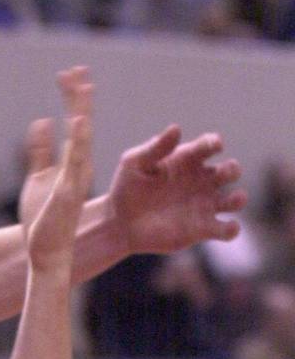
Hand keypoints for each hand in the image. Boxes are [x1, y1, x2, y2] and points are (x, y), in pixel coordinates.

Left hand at [20, 69, 93, 271]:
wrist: (46, 252)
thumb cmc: (43, 218)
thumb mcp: (37, 177)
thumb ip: (40, 150)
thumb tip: (41, 121)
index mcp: (72, 162)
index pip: (75, 122)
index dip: (73, 97)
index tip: (69, 72)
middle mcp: (79, 167)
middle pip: (81, 124)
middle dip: (79, 96)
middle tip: (77, 67)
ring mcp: (75, 179)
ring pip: (81, 138)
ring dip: (82, 112)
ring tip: (83, 86)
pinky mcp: (67, 192)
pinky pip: (74, 163)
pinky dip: (78, 141)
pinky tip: (77, 121)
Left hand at [106, 120, 244, 255]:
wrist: (119, 223)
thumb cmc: (126, 188)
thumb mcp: (135, 163)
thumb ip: (156, 148)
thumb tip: (176, 128)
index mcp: (188, 160)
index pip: (209, 146)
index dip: (214, 144)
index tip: (213, 146)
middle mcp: (201, 181)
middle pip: (229, 171)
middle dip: (232, 169)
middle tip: (223, 173)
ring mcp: (204, 205)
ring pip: (234, 200)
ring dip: (239, 199)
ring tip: (235, 199)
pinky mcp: (202, 230)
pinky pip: (226, 230)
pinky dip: (232, 229)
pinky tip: (228, 227)